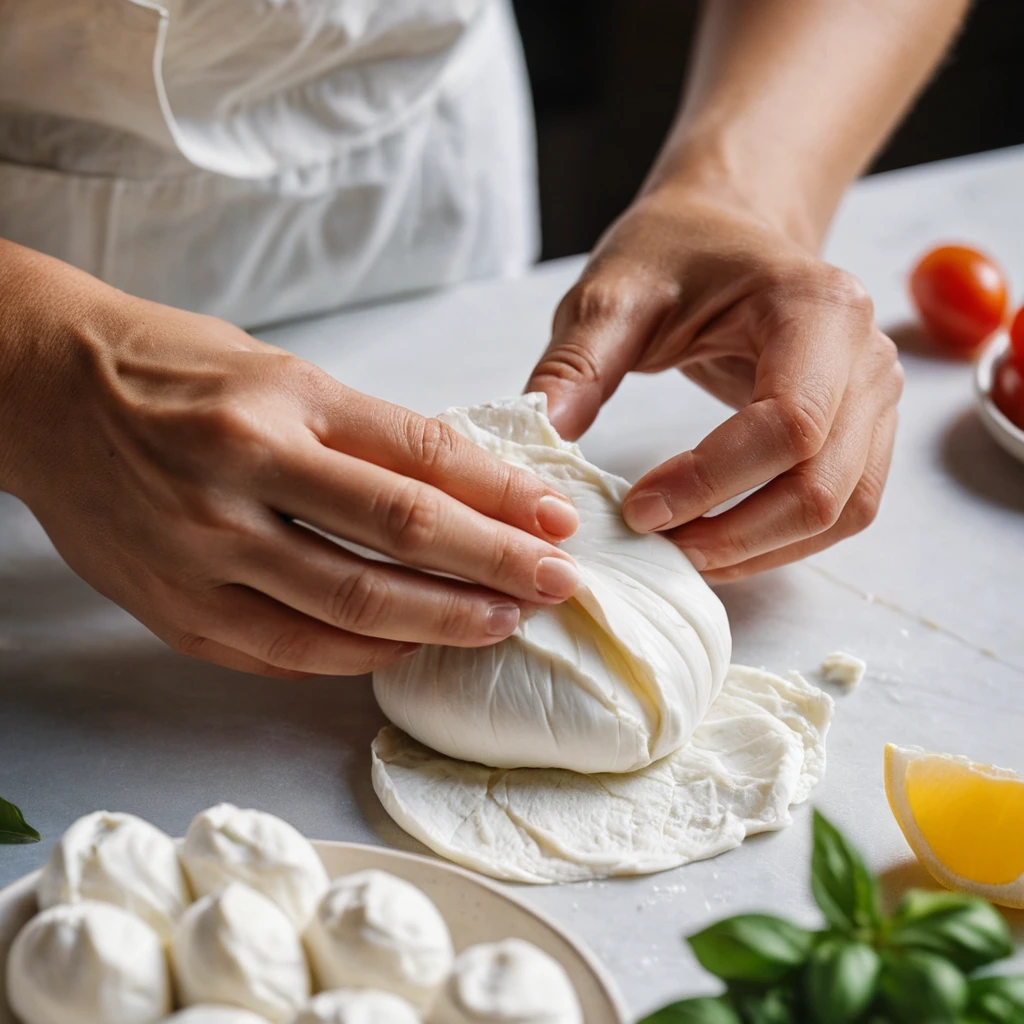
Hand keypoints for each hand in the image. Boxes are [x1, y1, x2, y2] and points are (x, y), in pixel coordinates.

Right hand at [4, 269, 579, 677]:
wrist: (44, 393)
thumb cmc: (174, 372)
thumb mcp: (280, 373)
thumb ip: (366, 435)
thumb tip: (466, 491)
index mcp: (279, 401)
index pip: (422, 457)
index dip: (504, 497)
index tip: (558, 521)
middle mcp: (241, 474)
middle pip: (400, 539)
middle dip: (495, 568)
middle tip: (556, 585)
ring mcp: (202, 551)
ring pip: (350, 609)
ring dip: (441, 624)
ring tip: (499, 623)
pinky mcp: (175, 610)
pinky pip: (288, 653)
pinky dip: (360, 656)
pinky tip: (407, 648)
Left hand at [526, 188, 902, 582]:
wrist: (726, 230)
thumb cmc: (675, 253)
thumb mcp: (612, 294)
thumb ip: (577, 364)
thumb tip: (543, 439)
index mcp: (818, 307)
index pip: (788, 424)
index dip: (712, 483)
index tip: (638, 510)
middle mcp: (867, 356)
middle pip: (822, 484)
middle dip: (736, 534)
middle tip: (657, 546)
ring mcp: (877, 397)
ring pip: (841, 510)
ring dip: (760, 550)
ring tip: (682, 552)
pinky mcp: (866, 430)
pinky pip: (843, 508)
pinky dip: (782, 541)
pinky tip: (718, 541)